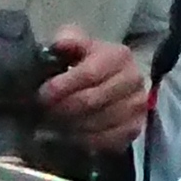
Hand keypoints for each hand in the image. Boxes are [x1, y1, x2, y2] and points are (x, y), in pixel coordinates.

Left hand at [41, 29, 155, 151]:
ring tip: (53, 124)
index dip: (62, 86)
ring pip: (98, 123)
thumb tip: (60, 44)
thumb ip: (68, 40)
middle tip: (44, 112)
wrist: (111, 80)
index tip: (43, 95)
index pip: (89, 73)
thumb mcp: (77, 44)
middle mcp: (134, 79)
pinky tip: (70, 135)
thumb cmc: (88, 62)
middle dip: (63, 108)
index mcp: (119, 55)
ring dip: (71, 126)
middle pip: (92, 101)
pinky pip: (107, 140)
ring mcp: (138, 106)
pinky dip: (85, 140)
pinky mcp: (136, 128)